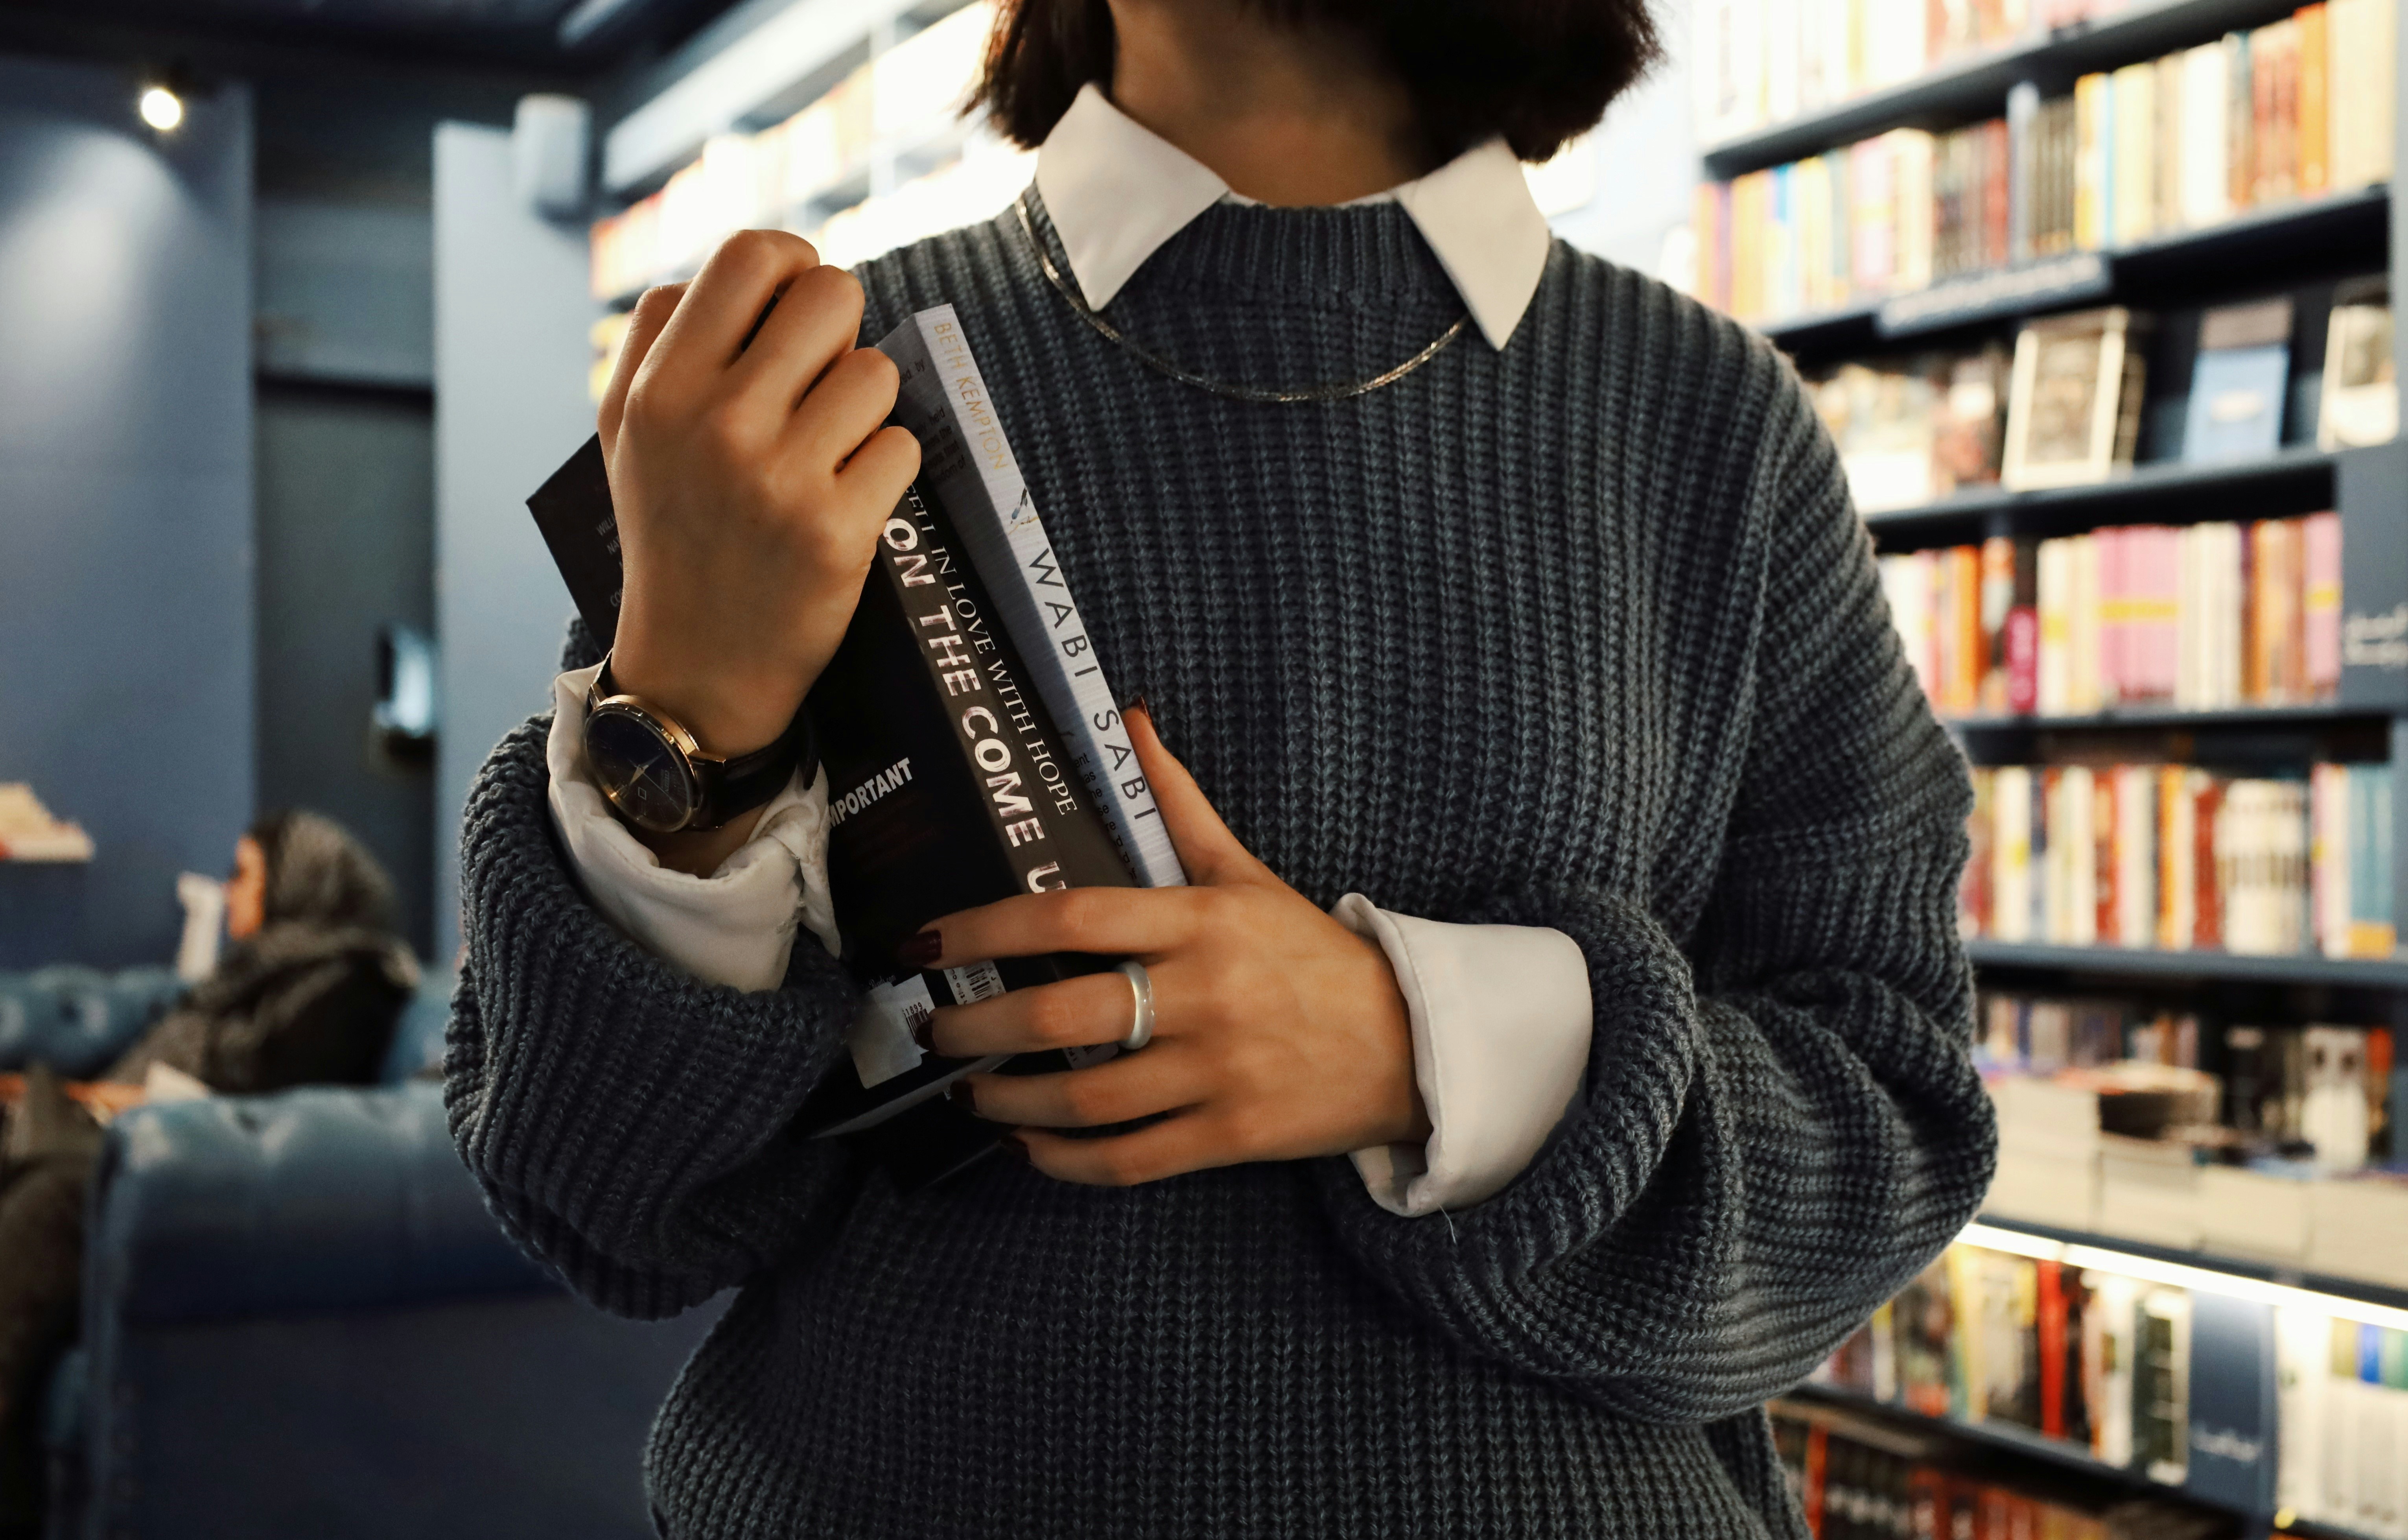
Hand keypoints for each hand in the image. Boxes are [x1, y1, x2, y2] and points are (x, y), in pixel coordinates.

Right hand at [597, 231, 919, 760]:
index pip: (751, 255)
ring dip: (865, 407)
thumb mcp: (629, 428)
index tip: (796, 305)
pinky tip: (846, 498)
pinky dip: (885, 468)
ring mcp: (779, 477)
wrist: (694, 666)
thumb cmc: (673, 530)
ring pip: (876, 373)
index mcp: (661, 386)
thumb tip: (749, 262)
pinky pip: (903, 445)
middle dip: (840, 330)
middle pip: (831, 294)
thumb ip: (665, 334)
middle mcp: (717, 422)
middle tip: (821, 379)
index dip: (793, 265)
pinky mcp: (836, 529)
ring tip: (827, 450)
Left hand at [919, 709, 1429, 1184]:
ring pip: (1085, 1097)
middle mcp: (1204, 995)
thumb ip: (1178, 803)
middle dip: (977, 1027)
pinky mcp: (1229, 1136)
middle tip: (931, 1031)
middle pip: (1063, 1014)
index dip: (983, 929)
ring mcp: (1217, 1071)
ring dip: (1007, 1101)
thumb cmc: (1313, 954)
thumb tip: (1130, 719)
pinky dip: (1065, 1160)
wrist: (1409, 1043)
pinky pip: (1126, 1159)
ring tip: (969, 1093)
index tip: (922, 943)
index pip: (1070, 918)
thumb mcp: (1247, 872)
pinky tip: (1027, 1147)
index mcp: (1200, 920)